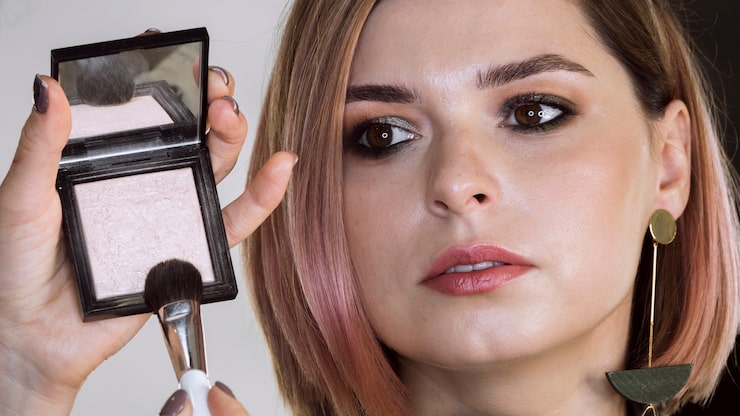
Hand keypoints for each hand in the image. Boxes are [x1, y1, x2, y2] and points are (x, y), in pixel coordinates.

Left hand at [0, 68, 294, 414]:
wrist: (35, 334)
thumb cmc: (19, 267)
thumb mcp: (23, 197)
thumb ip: (41, 146)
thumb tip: (49, 90)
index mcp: (111, 162)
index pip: (147, 112)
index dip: (168, 81)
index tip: (177, 55)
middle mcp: (147, 182)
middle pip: (193, 132)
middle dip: (210, 101)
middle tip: (212, 85)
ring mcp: (172, 213)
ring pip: (217, 166)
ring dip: (234, 135)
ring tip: (230, 114)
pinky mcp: (191, 247)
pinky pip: (235, 220)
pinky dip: (264, 195)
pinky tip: (279, 167)